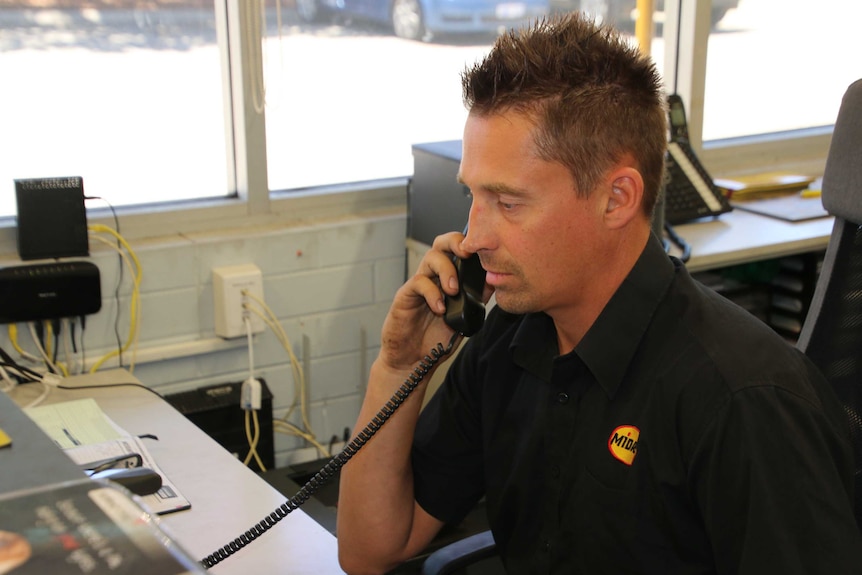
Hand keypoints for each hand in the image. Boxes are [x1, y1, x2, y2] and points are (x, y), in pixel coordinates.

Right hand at [378, 231, 476, 371]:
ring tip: (454, 290)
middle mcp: (434, 276)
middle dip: (456, 242)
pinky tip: (440, 308)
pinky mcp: (405, 295)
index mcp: (449, 278)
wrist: (412, 361)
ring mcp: (419, 284)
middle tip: (467, 255)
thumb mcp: (463, 318)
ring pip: (431, 258)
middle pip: (442, 243)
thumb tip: (494, 282)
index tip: (484, 250)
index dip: (470, 244)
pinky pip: (419, 283)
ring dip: (447, 270)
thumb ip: (476, 299)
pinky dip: (433, 293)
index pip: (458, 249)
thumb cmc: (436, 339)